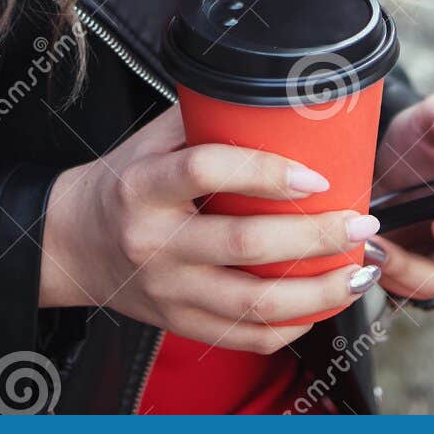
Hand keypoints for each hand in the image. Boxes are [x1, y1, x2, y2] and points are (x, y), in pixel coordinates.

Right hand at [40, 104, 383, 352]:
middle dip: (315, 237)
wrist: (74, 242)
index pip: (206, 171)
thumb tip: (280, 96)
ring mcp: (169, 291)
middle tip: (359, 222)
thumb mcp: (153, 139)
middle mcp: (156, 242)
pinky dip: (294, 325)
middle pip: (246, 246)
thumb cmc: (125, 180)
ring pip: (255, 304)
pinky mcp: (181, 324)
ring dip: (319, 291)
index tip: (315, 174)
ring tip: (359, 269)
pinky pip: (246, 337)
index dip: (266, 171)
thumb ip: (207, 118)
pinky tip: (324, 304)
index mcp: (145, 185)